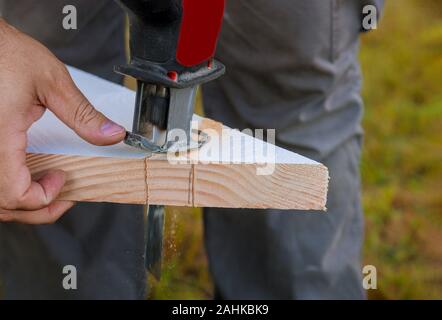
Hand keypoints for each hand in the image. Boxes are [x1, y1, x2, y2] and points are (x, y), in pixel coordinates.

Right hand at [0, 19, 125, 223]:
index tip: (63, 178)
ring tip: (46, 188)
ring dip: (21, 202)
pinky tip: (27, 175)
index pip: (14, 193)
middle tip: (62, 194)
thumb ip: (83, 114)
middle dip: (37, 207)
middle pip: (3, 205)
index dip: (44, 196)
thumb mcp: (52, 82)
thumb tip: (112, 135)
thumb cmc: (6, 54)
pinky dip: (10, 187)